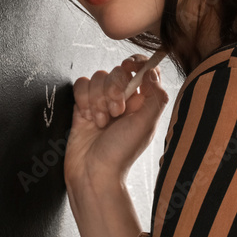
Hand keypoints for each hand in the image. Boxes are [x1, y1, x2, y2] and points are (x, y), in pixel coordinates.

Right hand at [64, 54, 169, 187]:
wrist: (93, 173)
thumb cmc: (121, 153)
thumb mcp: (146, 125)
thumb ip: (155, 96)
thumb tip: (152, 71)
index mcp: (142, 102)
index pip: (144, 69)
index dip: (137, 63)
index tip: (130, 66)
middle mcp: (124, 99)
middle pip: (118, 71)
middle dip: (114, 89)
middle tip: (116, 112)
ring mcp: (102, 101)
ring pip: (97, 77)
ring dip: (97, 99)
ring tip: (101, 121)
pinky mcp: (82, 106)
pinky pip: (80, 85)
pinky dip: (83, 99)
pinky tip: (87, 117)